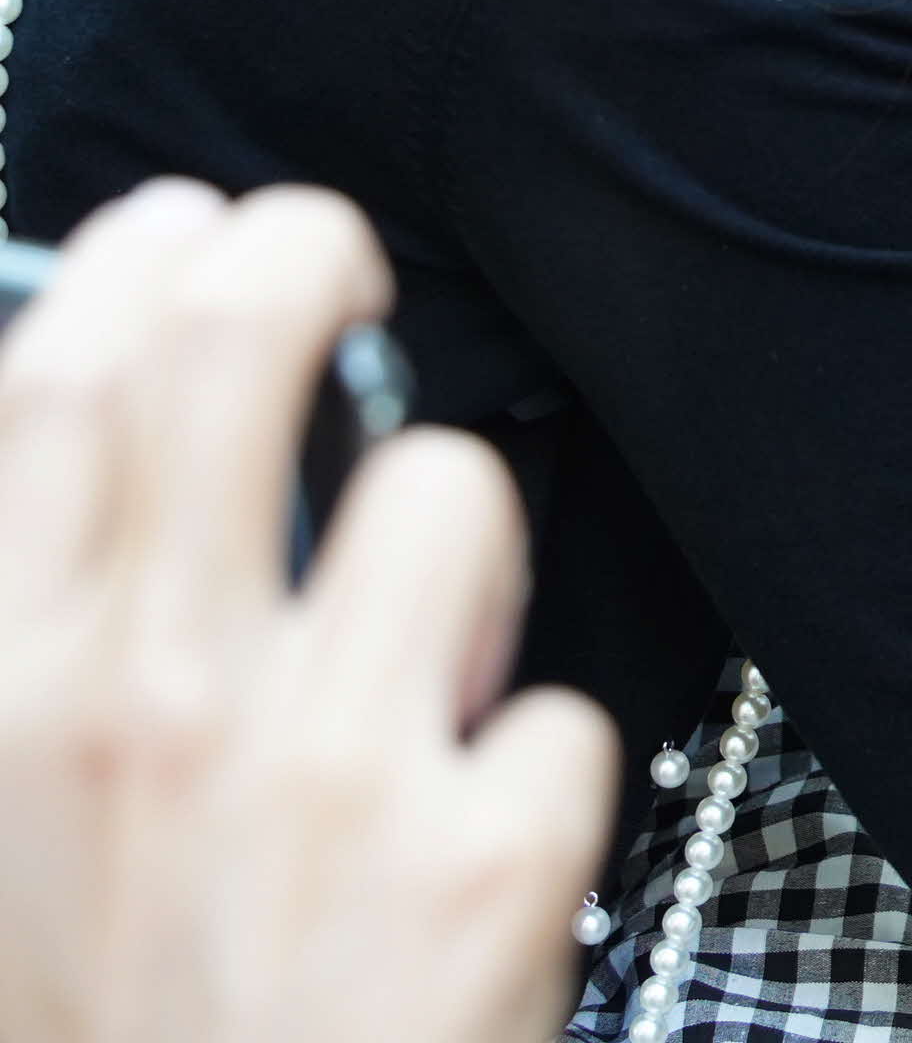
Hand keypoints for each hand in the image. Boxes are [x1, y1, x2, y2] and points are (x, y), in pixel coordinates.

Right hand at [0, 181, 616, 1042]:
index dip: (151, 256)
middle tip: (351, 276)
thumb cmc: (94, 1028)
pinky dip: (528, 790)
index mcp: (2, 683)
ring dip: (452, 567)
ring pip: (455, 495)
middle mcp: (140, 702)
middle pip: (253, 327)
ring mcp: (318, 772)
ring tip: (415, 677)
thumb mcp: (2, 828)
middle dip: (317, 256)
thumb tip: (76, 423)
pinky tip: (469, 880)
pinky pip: (558, 723)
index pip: (60, 362)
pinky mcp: (481, 860)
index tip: (198, 245)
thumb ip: (40, 639)